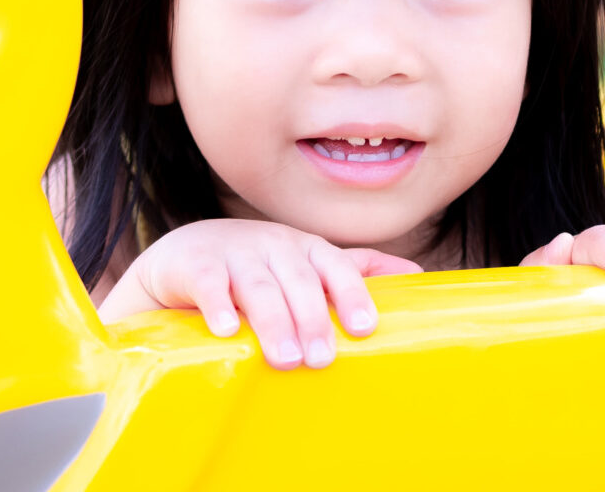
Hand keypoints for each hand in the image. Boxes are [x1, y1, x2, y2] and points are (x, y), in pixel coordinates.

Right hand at [98, 218, 420, 369]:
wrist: (186, 255)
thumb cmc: (262, 266)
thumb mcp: (309, 263)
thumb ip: (357, 270)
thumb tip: (418, 275)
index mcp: (308, 249)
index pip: (336, 266)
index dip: (351, 294)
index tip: (364, 328)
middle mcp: (275, 245)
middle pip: (298, 280)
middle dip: (312, 319)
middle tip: (321, 359)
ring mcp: (235, 252)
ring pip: (258, 286)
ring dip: (273, 321)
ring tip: (286, 359)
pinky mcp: (196, 264)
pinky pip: (209, 282)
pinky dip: (217, 305)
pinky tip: (226, 331)